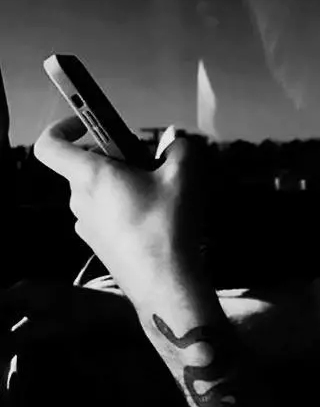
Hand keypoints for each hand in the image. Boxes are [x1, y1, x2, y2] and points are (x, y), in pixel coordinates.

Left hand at [33, 117, 206, 308]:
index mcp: (92, 177)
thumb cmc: (167, 230)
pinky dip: (123, 205)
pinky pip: (104, 211)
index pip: (50, 145)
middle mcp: (81, 199)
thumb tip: (176, 144)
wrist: (165, 284)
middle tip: (143, 160)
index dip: (63, 126)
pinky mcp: (98, 241)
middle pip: (83, 164)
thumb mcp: (183, 177)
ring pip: (96, 189)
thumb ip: (179, 149)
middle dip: (111, 154)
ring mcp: (86, 224)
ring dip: (120, 181)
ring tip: (155, 191)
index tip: (88, 122)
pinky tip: (153, 215)